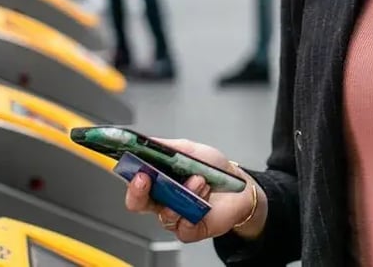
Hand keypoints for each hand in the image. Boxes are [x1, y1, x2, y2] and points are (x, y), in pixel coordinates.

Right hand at [124, 138, 265, 242]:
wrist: (241, 187)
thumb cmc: (214, 170)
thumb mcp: (190, 150)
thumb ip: (167, 147)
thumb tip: (146, 141)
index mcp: (159, 182)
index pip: (136, 184)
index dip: (131, 180)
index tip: (136, 171)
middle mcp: (163, 201)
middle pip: (139, 204)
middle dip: (139, 193)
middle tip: (147, 179)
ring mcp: (175, 217)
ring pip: (165, 213)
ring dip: (182, 194)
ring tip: (199, 180)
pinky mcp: (190, 230)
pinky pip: (183, 227)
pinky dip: (194, 213)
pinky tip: (203, 202)